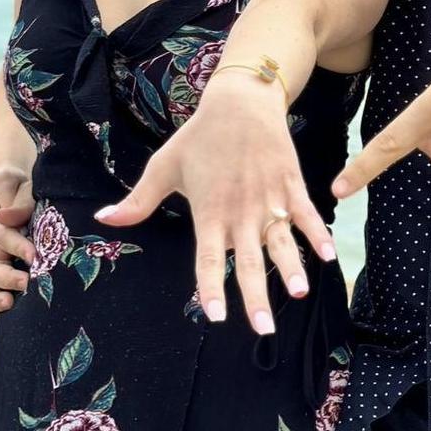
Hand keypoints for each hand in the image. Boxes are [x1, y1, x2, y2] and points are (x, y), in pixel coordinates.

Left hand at [95, 76, 335, 335]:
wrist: (240, 101)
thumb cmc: (199, 136)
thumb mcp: (163, 166)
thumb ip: (138, 200)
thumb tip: (102, 219)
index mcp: (209, 212)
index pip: (207, 259)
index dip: (211, 288)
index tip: (216, 317)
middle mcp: (240, 211)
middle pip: (248, 261)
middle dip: (256, 297)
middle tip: (264, 329)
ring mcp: (268, 198)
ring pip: (281, 240)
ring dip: (291, 267)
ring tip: (298, 292)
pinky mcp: (290, 184)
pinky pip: (306, 213)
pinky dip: (318, 233)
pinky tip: (328, 255)